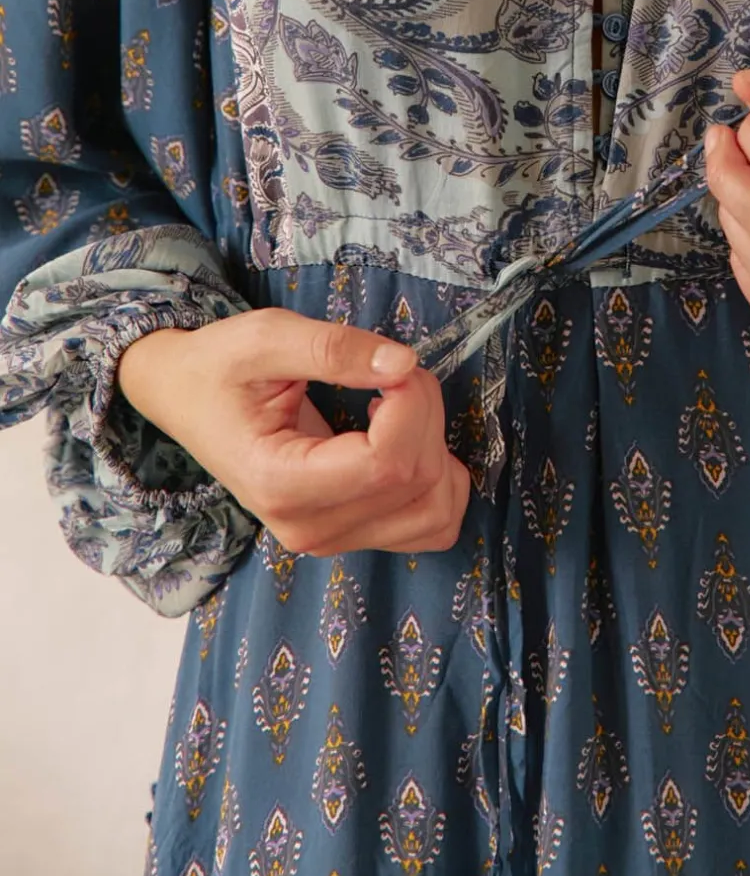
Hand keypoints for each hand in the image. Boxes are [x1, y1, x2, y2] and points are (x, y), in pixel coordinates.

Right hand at [117, 309, 470, 556]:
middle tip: (391, 374)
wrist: (184, 397)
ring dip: (437, 449)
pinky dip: (439, 482)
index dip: (413, 405)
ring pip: (435, 511)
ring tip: (397, 409)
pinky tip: (408, 443)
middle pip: (418, 482)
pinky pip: (431, 525)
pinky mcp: (350, 533)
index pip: (388, 463)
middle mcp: (307, 527)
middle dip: (425, 413)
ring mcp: (330, 538)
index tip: (393, 366)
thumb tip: (403, 364)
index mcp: (280, 483)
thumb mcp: (266, 336)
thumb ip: (336, 348)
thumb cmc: (218, 367)